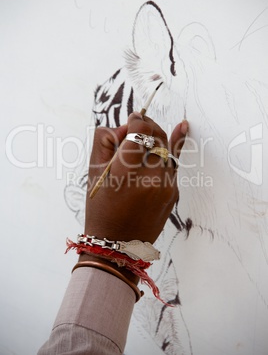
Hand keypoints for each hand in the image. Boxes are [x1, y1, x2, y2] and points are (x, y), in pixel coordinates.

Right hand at [84, 112, 187, 243]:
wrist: (117, 245)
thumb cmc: (100, 209)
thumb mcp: (93, 173)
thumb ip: (106, 141)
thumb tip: (126, 127)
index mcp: (128, 172)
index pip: (141, 131)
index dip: (137, 120)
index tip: (133, 118)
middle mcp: (151, 177)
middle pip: (156, 136)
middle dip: (146, 127)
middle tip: (134, 130)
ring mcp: (167, 185)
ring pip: (166, 148)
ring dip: (155, 139)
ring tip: (143, 140)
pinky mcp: (174, 192)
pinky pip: (173, 163)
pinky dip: (171, 148)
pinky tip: (182, 127)